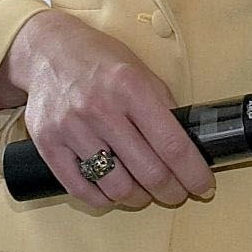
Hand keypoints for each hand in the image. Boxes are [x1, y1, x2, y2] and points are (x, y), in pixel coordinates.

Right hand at [0, 9, 215, 209]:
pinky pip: (81, 189)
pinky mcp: (47, 143)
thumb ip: (163, 106)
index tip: (204, 187)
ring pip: (116, 187)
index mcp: (131, 87)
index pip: (172, 145)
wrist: (47, 52)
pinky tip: (113, 192)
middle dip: (171, 191)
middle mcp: (100, 108)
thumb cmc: (100, 61)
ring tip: (143, 192)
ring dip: (137, 198)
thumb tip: (188, 147)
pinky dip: (103, 200)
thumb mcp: (140, 71)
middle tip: (176, 192)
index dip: (193, 173)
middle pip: (148, 172)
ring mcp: (71, 128)